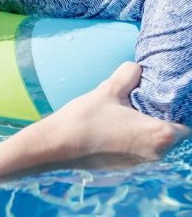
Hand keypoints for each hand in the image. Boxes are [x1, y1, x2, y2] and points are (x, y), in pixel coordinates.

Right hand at [38, 61, 189, 162]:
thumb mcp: (108, 89)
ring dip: (146, 124)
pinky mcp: (128, 167)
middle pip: (172, 130)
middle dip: (160, 113)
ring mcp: (143, 162)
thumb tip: (137, 69)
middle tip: (141, 96)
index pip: (186, 120)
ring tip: (126, 109)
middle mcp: (158, 153)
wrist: (57, 146)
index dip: (177, 105)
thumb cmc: (85, 118)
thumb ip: (129, 74)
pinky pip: (141, 148)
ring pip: (156, 139)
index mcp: (160, 134)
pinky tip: (115, 124)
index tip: (161, 93)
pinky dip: (134, 135)